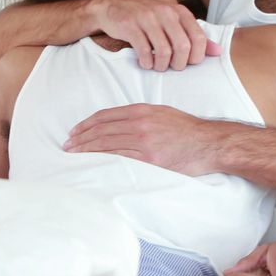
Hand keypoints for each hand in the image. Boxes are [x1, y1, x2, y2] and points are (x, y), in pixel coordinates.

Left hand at [63, 104, 225, 174]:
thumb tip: (118, 125)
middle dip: (81, 138)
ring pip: (107, 145)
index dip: (86, 124)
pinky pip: (121, 159)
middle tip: (67, 146)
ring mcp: (144, 142)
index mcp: (142, 111)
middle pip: (101, 130)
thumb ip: (141, 116)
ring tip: (73, 155)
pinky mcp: (151, 160)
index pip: (105, 116)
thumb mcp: (162, 113)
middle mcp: (140, 124)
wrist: (209, 143)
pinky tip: (94, 164)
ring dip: (87, 150)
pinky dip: (104, 161)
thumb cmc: (187, 130)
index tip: (74, 132)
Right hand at [92, 0, 220, 70]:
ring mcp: (147, 18)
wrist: (113, 6)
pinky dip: (147, 63)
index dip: (196, 57)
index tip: (187, 62)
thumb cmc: (147, 18)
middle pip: (183, 47)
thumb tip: (218, 52)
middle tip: (172, 67)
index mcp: (179, 12)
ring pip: (164, 51)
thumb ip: (194, 36)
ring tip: (157, 66)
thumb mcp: (172, 22)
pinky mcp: (130, 26)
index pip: (199, 38)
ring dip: (161, 66)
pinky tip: (145, 62)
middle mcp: (165, 12)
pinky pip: (144, 51)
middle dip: (179, 64)